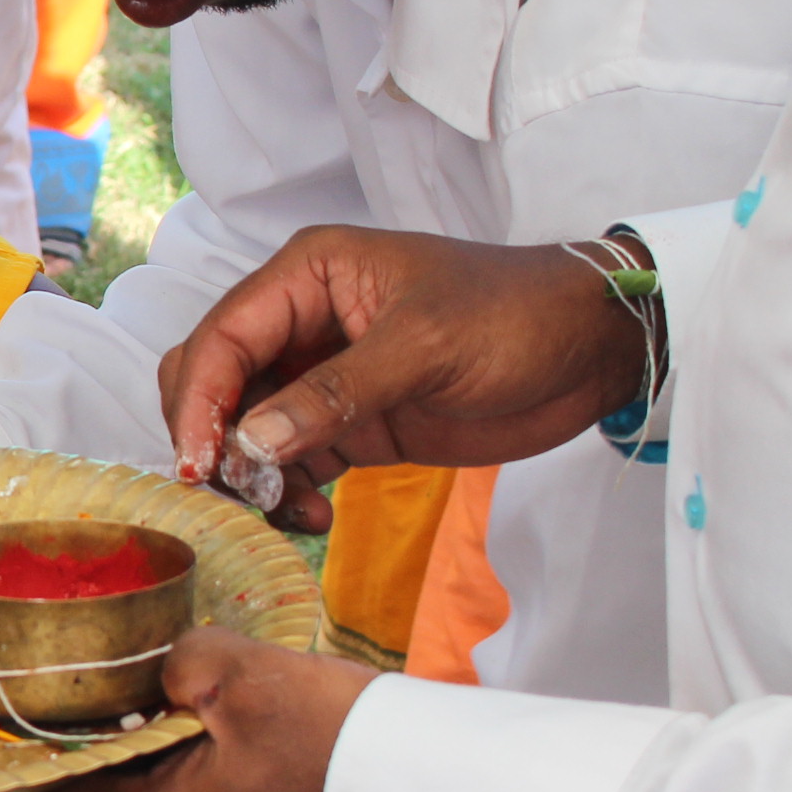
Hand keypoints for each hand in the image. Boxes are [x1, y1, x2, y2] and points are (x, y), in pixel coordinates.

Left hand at [6, 629, 371, 791]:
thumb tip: (158, 668)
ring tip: (170, 696)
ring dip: (152, 758)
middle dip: (93, 740)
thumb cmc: (345, 752)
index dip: (8, 747)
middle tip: (97, 675)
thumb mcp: (245, 676)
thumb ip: (173, 660)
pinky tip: (221, 735)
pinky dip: (195, 783)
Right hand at [158, 223, 652, 529]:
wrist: (593, 351)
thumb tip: (250, 443)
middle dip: (211, 439)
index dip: (199, 400)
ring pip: (242, 429)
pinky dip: (286, 492)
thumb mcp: (426, 346)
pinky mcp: (347, 423)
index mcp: (308, 276)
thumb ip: (334, 393)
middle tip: (233, 491)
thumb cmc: (516, 316)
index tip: (198, 462)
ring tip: (283, 510)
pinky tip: (311, 514)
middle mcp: (300, 322)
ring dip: (249, 475)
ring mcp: (320, 376)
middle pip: (214, 382)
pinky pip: (287, 461)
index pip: (222, 337)